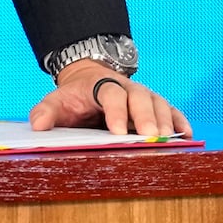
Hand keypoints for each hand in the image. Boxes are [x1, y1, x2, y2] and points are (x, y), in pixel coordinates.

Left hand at [28, 59, 190, 136]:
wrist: (89, 82)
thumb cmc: (73, 97)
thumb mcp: (56, 101)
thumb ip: (45, 111)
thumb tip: (37, 126)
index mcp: (101, 85)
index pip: (111, 94)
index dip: (115, 111)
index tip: (117, 132)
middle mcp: (128, 89)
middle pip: (141, 97)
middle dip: (145, 116)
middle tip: (150, 137)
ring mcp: (144, 96)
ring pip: (159, 104)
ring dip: (164, 121)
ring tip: (168, 140)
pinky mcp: (156, 107)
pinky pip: (172, 112)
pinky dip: (179, 122)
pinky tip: (185, 136)